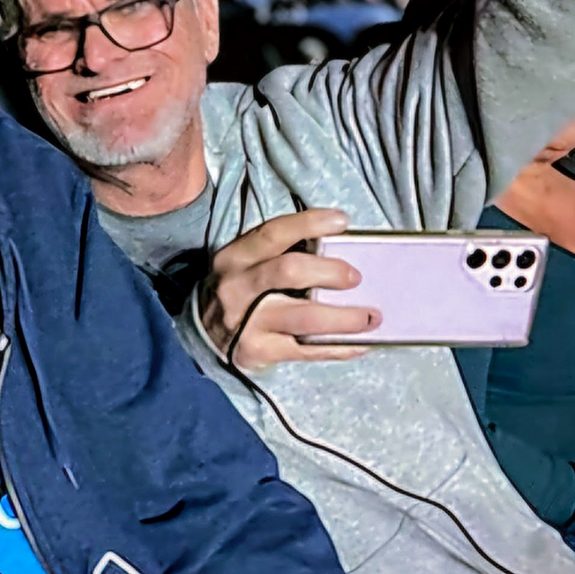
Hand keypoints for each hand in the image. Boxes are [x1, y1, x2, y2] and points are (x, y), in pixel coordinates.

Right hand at [198, 210, 379, 370]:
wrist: (202, 335)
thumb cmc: (238, 291)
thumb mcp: (244, 264)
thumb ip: (277, 253)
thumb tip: (337, 245)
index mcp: (235, 258)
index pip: (273, 233)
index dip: (309, 224)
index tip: (342, 222)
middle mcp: (237, 288)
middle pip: (289, 272)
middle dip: (330, 272)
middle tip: (356, 278)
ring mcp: (247, 323)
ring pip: (304, 317)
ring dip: (344, 318)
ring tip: (372, 317)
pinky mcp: (259, 352)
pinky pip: (307, 351)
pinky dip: (339, 348)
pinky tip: (361, 344)